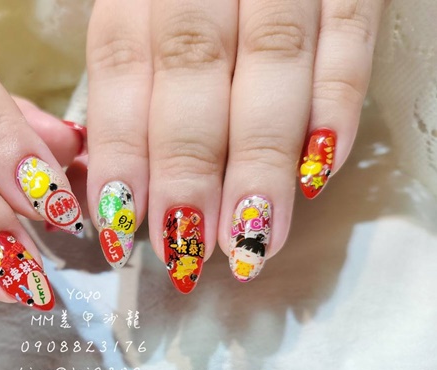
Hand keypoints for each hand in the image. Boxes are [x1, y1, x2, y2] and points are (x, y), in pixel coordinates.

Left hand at [85, 0, 386, 287]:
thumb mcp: (144, 21)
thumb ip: (136, 86)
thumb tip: (127, 192)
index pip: (121, 67)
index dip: (121, 151)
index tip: (122, 224)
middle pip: (193, 67)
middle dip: (189, 168)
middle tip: (189, 246)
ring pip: (273, 60)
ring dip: (261, 158)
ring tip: (251, 236)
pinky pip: (350, 32)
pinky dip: (337, 102)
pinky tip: (319, 170)